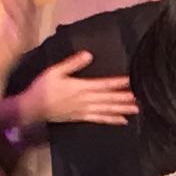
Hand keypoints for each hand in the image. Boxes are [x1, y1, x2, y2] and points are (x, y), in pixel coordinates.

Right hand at [10, 54, 140, 133]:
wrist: (32, 108)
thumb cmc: (42, 88)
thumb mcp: (55, 71)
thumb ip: (72, 63)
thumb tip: (88, 54)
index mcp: (81, 87)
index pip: (104, 84)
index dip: (119, 83)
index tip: (133, 80)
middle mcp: (85, 100)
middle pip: (110, 98)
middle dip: (126, 98)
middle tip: (143, 97)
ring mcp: (84, 110)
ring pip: (107, 110)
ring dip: (123, 109)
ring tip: (138, 108)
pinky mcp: (81, 118)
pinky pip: (99, 120)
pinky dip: (112, 120)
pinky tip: (123, 120)